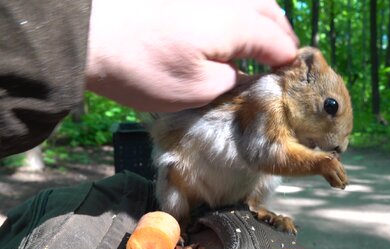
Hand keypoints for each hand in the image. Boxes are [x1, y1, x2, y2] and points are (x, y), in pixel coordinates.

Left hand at [86, 0, 297, 110]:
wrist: (91, 35)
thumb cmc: (145, 68)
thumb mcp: (198, 90)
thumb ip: (234, 80)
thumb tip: (247, 74)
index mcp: (237, 24)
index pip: (280, 42)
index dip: (290, 66)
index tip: (290, 87)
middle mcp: (229, 0)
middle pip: (272, 14)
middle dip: (282, 39)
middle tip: (280, 66)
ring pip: (253, 1)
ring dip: (264, 23)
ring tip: (261, 48)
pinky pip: (230, 1)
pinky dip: (242, 16)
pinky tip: (233, 33)